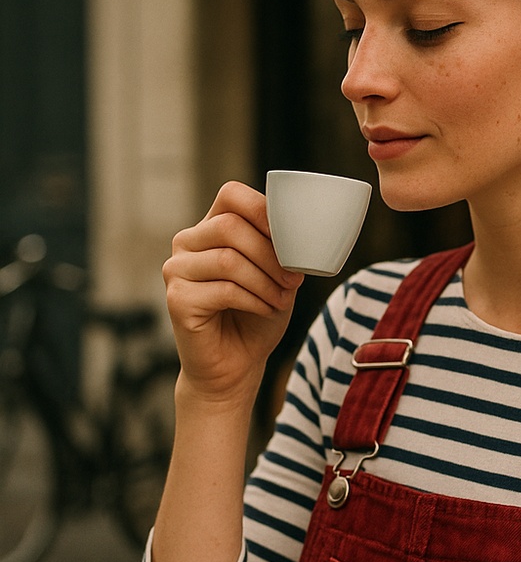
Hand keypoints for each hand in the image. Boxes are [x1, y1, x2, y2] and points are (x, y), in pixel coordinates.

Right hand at [162, 181, 303, 405]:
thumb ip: (283, 250)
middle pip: (231, 226)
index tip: (292, 234)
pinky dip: (255, 300)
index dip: (263, 208)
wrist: (235, 366)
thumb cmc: (257, 316)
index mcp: (211, 228)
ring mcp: (177, 270)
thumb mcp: (278, 276)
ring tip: (281, 299)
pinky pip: (224, 290)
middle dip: (271, 254)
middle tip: (293, 279)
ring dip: (266, 281)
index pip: (231, 195)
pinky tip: (265, 310)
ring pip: (229, 259)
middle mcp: (187, 243)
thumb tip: (302, 232)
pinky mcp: (177, 299)